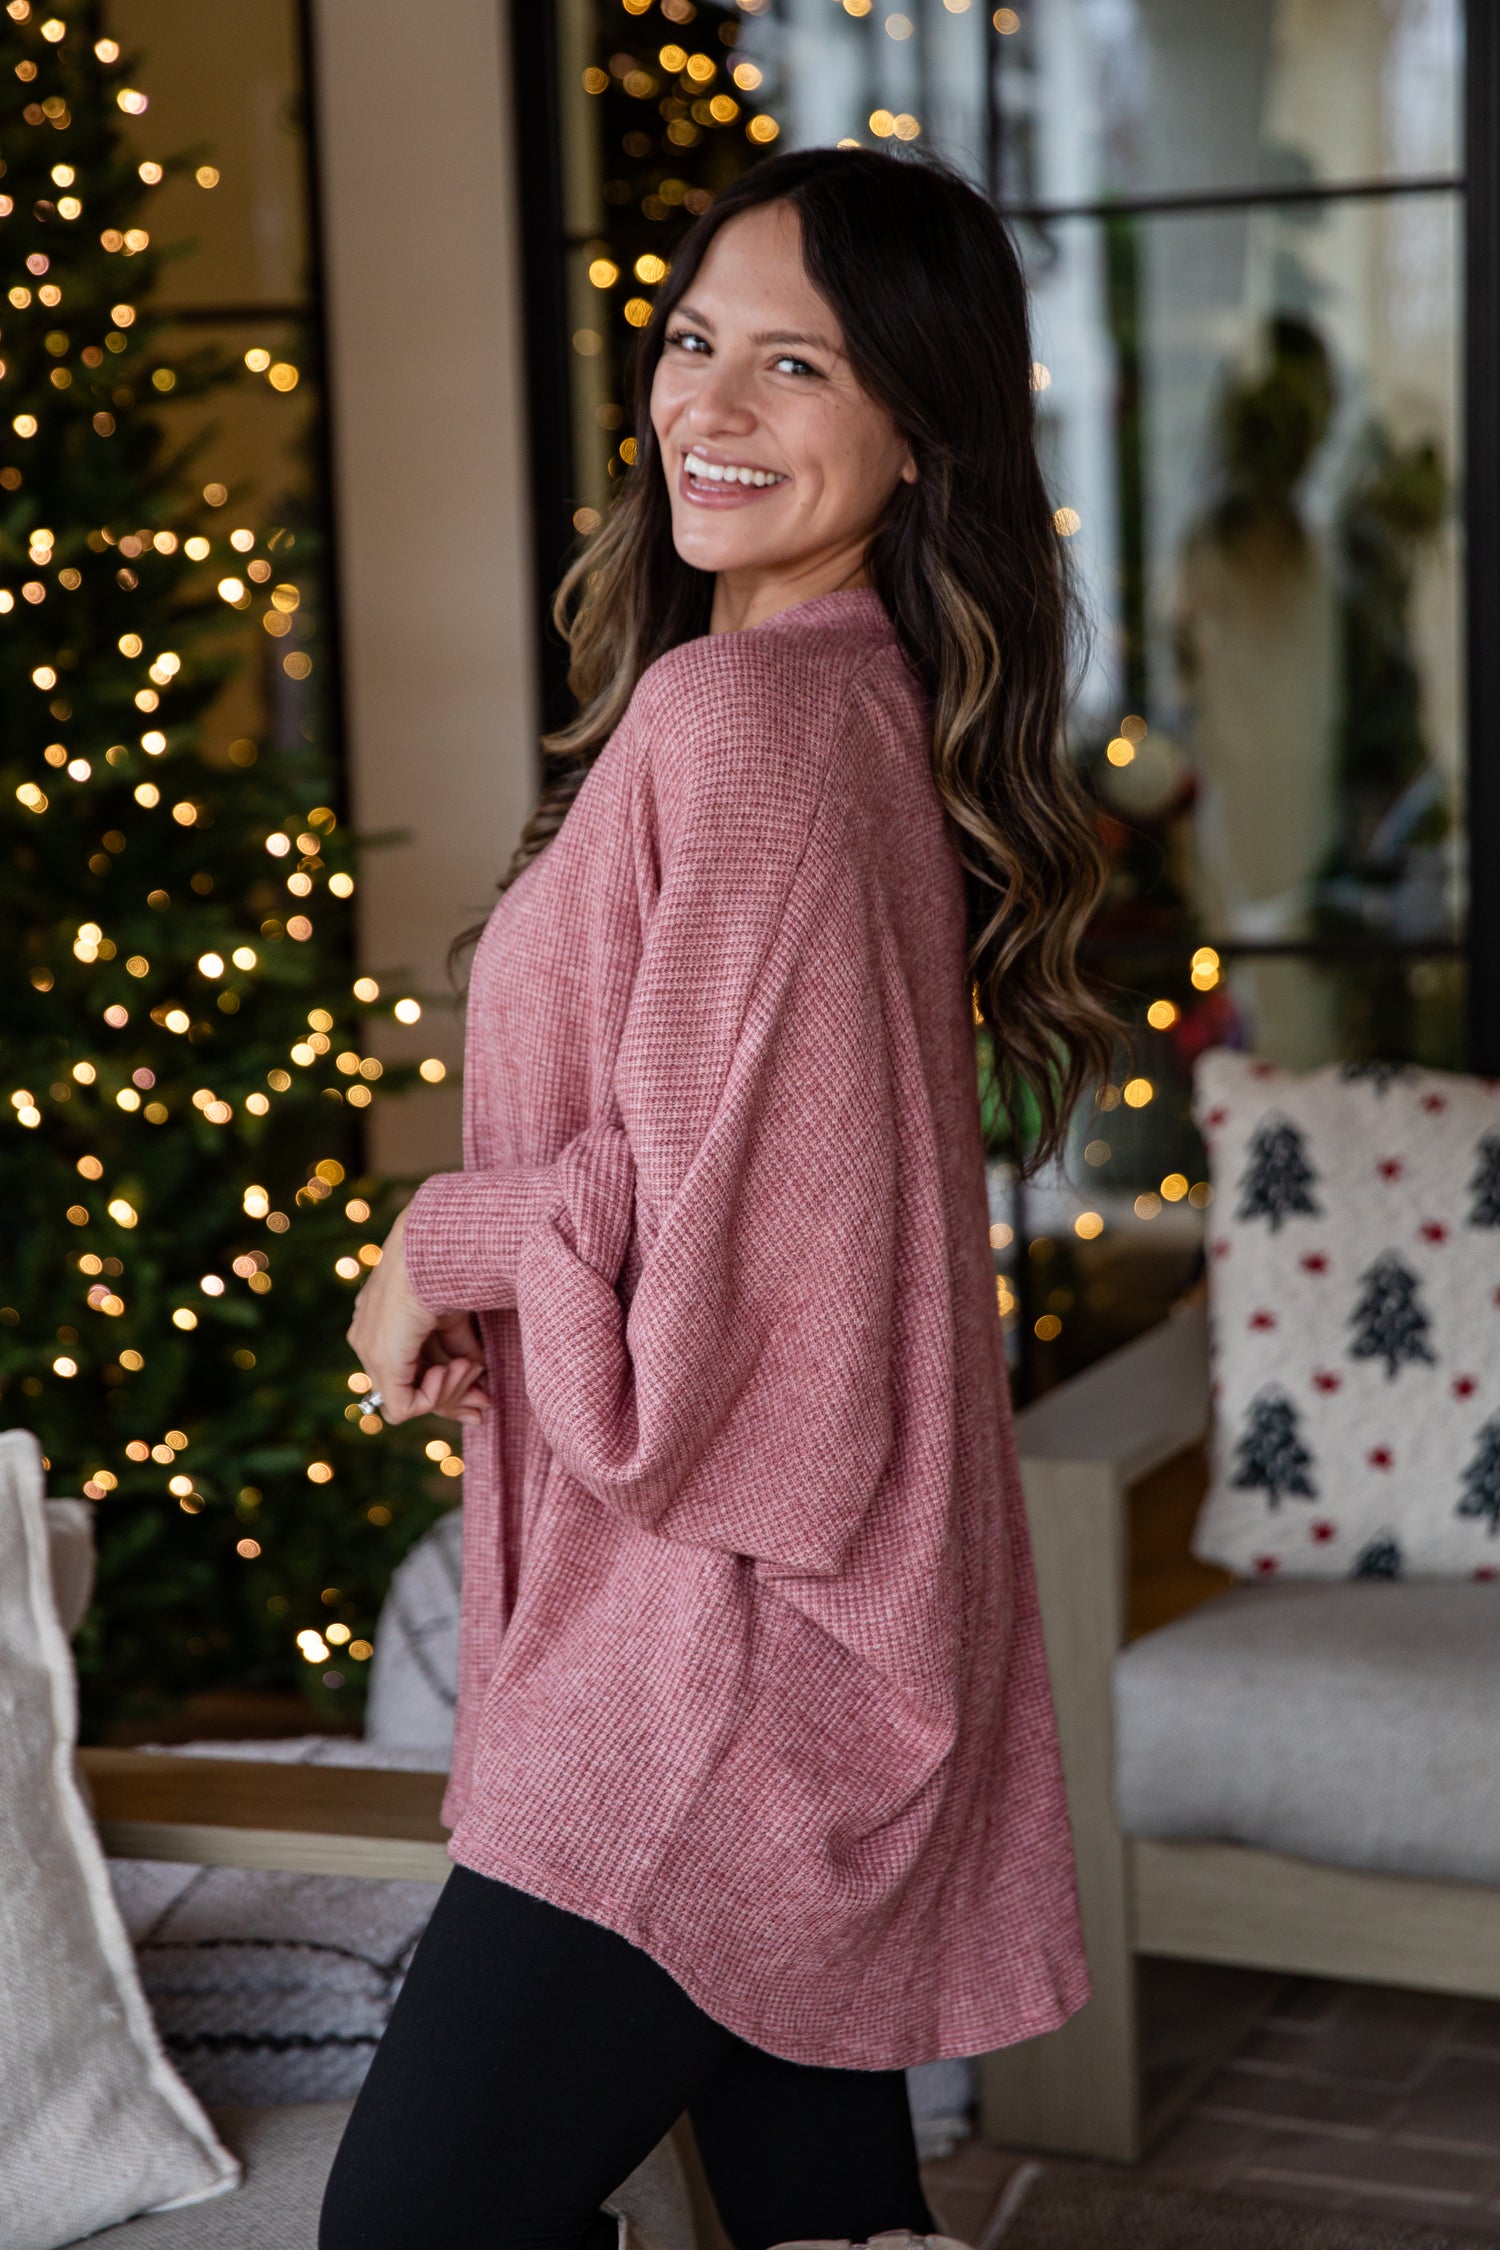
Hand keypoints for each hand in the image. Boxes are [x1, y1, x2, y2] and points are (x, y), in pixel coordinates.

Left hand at [347, 1206, 489, 1426]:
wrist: (435, 1253)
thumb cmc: (446, 1272)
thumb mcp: (455, 1318)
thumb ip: (461, 1349)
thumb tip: (479, 1378)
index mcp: (384, 1324)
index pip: (411, 1370)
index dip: (448, 1388)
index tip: (482, 1397)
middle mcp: (370, 1339)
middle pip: (410, 1390)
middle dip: (453, 1402)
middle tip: (484, 1407)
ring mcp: (370, 1351)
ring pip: (410, 1401)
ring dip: (451, 1392)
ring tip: (473, 1368)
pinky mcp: (381, 1362)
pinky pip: (405, 1407)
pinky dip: (435, 1397)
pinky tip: (449, 1370)